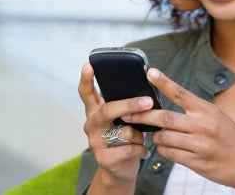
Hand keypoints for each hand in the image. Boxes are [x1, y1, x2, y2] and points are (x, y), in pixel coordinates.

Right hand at [78, 63, 151, 191]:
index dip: (86, 79)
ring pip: (124, 131)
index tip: (88, 65)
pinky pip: (129, 149)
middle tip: (148, 101)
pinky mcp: (104, 158)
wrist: (120, 169)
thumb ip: (126, 107)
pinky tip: (143, 151)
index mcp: (95, 111)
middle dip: (129, 105)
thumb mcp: (123, 120)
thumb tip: (146, 94)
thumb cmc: (124, 138)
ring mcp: (95, 142)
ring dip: (139, 134)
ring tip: (142, 138)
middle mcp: (91, 125)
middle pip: (108, 110)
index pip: (86, 93)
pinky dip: (141, 149)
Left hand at [123, 68, 234, 192]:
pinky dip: (164, 151)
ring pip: (165, 138)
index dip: (164, 82)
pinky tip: (168, 149)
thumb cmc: (230, 140)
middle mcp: (204, 126)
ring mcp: (201, 145)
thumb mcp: (217, 118)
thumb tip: (166, 107)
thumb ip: (195, 112)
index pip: (181, 93)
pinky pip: (171, 155)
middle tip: (127, 114)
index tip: (149, 72)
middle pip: (165, 118)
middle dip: (143, 116)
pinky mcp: (198, 162)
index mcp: (208, 111)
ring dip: (156, 137)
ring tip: (156, 136)